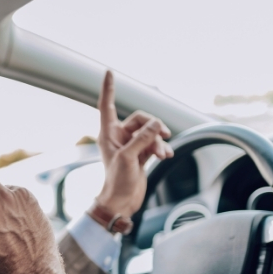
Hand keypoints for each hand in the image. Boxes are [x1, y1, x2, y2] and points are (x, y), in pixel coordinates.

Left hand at [95, 71, 173, 219]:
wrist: (123, 201)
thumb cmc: (118, 181)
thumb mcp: (129, 158)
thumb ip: (142, 139)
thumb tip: (157, 123)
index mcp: (108, 133)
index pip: (107, 105)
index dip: (109, 89)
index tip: (108, 72)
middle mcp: (118, 136)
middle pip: (141, 118)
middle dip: (153, 127)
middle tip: (162, 139)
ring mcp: (130, 144)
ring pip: (151, 131)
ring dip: (159, 141)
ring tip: (163, 154)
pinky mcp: (141, 153)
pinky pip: (155, 142)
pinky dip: (161, 147)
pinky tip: (165, 156)